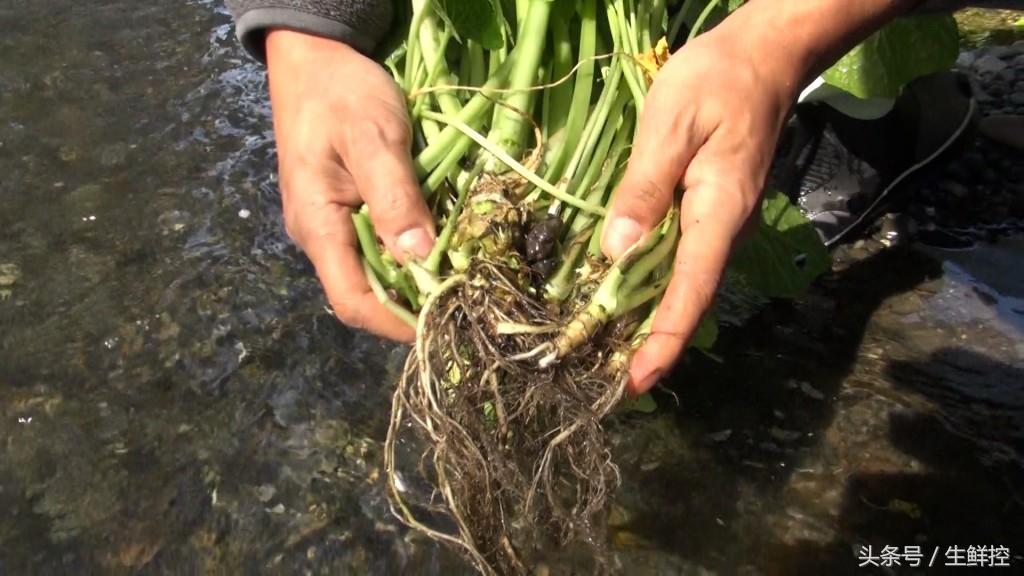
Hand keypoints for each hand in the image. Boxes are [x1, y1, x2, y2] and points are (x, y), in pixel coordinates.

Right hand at [265, 30, 434, 341]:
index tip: (443, 323)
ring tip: (458, 278)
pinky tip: (440, 246)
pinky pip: (378, 244)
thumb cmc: (341, 93)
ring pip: (374, 270)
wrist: (315, 56)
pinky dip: (409, 251)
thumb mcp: (374, 140)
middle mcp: (320, 235)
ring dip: (413, 278)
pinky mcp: (346, 208)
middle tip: (462, 300)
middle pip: (365, 292)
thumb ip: (396, 199)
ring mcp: (332, 223)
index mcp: (317, 226)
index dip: (395, 322)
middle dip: (411, 304)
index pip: (352, 301)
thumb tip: (422, 259)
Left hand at [600, 10, 806, 394]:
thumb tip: (616, 251)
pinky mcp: (708, 213)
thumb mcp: (670, 123)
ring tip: (607, 356)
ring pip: (682, 285)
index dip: (664, 340)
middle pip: (687, 300)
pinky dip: (651, 288)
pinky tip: (621, 300)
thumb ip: (644, 187)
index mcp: (718, 213)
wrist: (762, 57)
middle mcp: (724, 230)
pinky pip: (679, 262)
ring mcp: (719, 224)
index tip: (638, 382)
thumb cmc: (716, 81)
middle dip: (652, 345)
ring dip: (649, 322)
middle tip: (608, 386)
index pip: (690, 290)